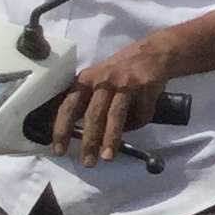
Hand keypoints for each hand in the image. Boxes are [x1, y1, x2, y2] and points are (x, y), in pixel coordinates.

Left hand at [55, 33, 176, 165]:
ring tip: (108, 158)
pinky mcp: (145, 85)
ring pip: (115, 115)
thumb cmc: (121, 71)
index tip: (59, 150)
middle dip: (89, 141)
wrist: (155, 52)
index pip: (68, 107)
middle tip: (87, 162)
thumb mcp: (97, 80)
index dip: (62, 130)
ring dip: (111, 139)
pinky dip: (139, 122)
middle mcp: (103, 80)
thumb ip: (86, 100)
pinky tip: (139, 120)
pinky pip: (141, 112)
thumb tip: (75, 132)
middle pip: (92, 115)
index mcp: (85, 80)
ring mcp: (125, 82)